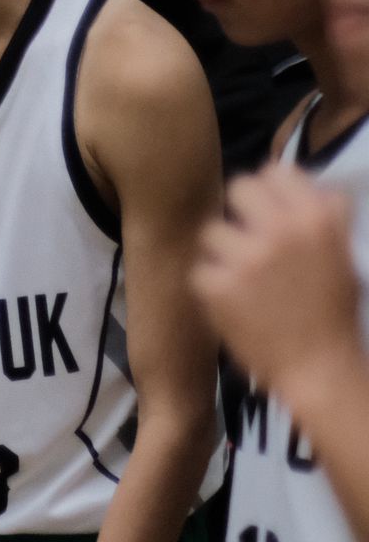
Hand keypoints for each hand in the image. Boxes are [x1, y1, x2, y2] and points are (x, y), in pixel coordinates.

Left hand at [195, 164, 363, 400]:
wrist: (318, 369)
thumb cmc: (333, 314)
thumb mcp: (342, 257)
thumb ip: (325, 217)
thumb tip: (315, 181)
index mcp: (318, 219)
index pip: (277, 172)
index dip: (270, 191)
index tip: (269, 210)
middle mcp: (281, 230)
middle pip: (238, 188)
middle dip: (241, 212)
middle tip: (248, 238)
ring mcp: (246, 257)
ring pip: (212, 231)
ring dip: (223, 253)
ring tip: (243, 279)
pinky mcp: (216, 284)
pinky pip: (200, 270)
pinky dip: (211, 287)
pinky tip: (233, 304)